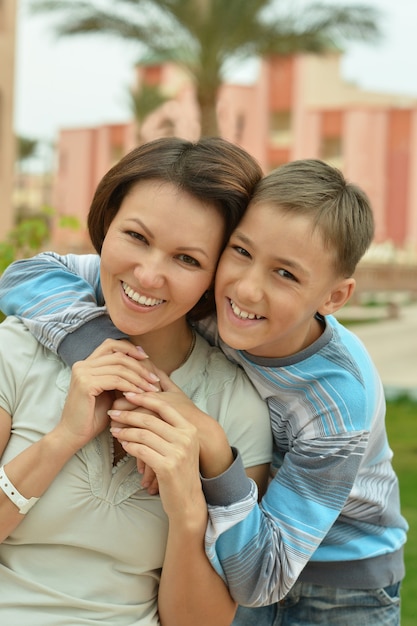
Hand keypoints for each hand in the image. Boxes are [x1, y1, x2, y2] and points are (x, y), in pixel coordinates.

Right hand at [56, 339, 161, 452]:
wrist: (74, 435)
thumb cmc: (93, 416)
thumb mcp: (109, 391)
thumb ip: (119, 376)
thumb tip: (143, 362)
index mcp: (86, 363)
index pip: (111, 344)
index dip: (130, 349)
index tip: (147, 358)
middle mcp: (82, 364)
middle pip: (119, 355)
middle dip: (140, 366)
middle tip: (154, 379)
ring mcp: (82, 373)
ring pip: (120, 367)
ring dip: (139, 378)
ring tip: (152, 389)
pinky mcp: (86, 384)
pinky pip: (116, 380)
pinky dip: (131, 386)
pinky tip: (140, 395)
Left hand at [109, 394, 205, 523]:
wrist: (188, 500)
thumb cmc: (180, 470)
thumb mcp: (181, 444)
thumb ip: (169, 426)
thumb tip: (145, 406)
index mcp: (189, 428)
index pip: (164, 406)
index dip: (144, 398)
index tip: (127, 394)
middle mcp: (186, 438)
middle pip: (150, 419)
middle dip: (128, 415)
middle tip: (112, 413)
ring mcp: (178, 452)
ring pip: (143, 435)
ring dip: (125, 431)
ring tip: (114, 430)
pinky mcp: (167, 467)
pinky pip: (142, 450)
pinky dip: (129, 446)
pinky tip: (123, 444)